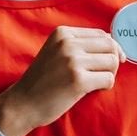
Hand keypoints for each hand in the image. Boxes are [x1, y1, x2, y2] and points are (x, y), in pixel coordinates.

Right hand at [0, 26, 124, 135]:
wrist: (23, 102)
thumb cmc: (43, 78)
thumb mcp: (56, 51)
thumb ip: (79, 44)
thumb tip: (113, 41)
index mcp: (63, 33)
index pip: (101, 34)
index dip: (110, 48)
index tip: (106, 61)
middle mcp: (68, 43)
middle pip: (110, 46)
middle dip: (112, 60)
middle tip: (103, 73)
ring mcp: (73, 61)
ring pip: (112, 61)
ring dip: (109, 73)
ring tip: (96, 81)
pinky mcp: (78, 80)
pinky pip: (108, 79)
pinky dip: (105, 86)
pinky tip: (92, 89)